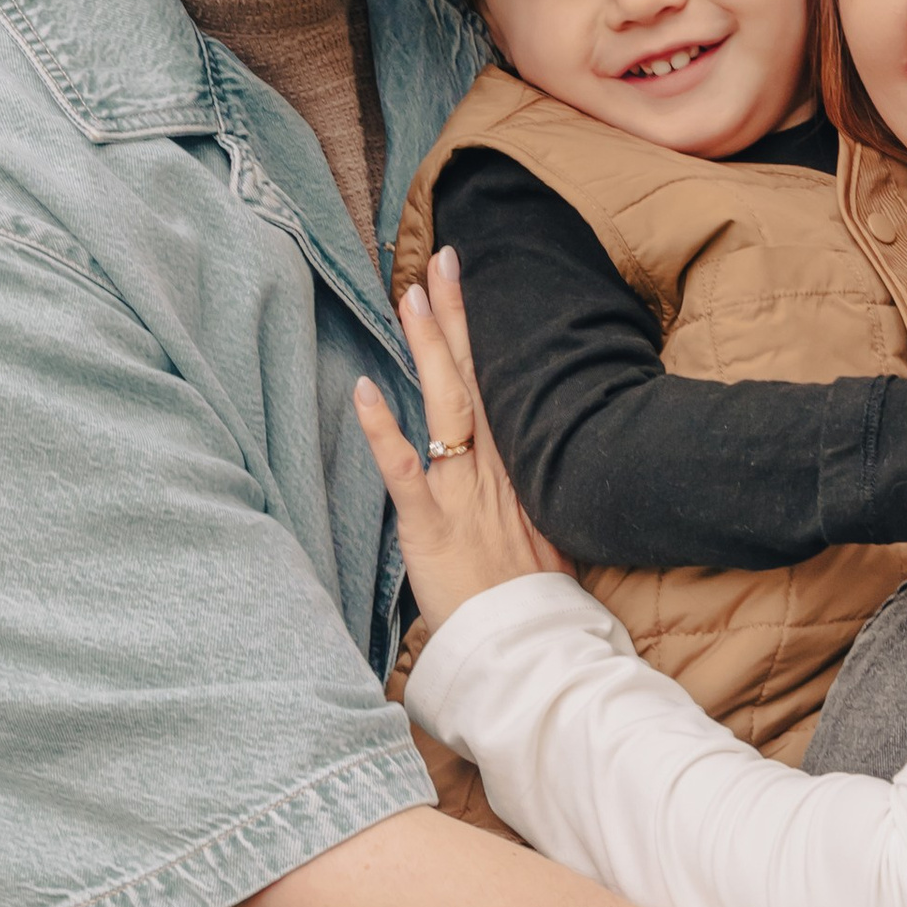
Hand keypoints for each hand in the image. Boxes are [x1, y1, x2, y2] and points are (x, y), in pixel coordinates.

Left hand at [355, 247, 571, 628]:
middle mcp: (490, 469)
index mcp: (513, 467)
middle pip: (473, 378)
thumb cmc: (530, 598)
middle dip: (456, 316)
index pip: (495, 385)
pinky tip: (364, 390)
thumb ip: (525, 493)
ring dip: (429, 349)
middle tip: (442, 259)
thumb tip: (523, 470)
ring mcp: (461, 493)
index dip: (478, 333)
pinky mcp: (431, 525)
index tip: (463, 282)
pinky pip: (404, 470)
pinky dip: (383, 430)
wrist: (530, 646)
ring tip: (411, 297)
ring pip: (445, 406)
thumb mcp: (541, 533)